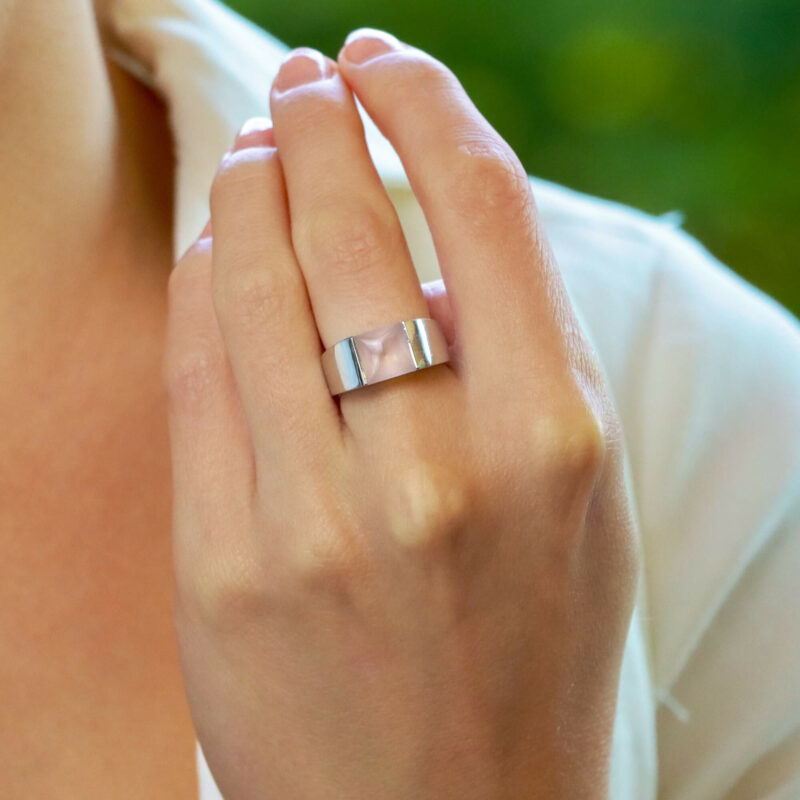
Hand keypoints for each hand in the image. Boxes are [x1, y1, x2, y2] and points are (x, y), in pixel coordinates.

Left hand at [163, 28, 639, 799]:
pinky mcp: (223, 567)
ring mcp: (320, 519)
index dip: (427, 103)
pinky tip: (215, 245)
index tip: (388, 63)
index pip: (482, 204)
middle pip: (354, 225)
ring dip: (249, 185)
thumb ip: (518, 355)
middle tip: (310, 80)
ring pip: (256, 281)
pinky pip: (196, 370)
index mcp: (558, 438)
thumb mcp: (575, 493)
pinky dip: (200, 280)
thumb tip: (419, 238)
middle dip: (323, 123)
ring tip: (257, 146)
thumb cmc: (526, 638)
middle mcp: (442, 468)